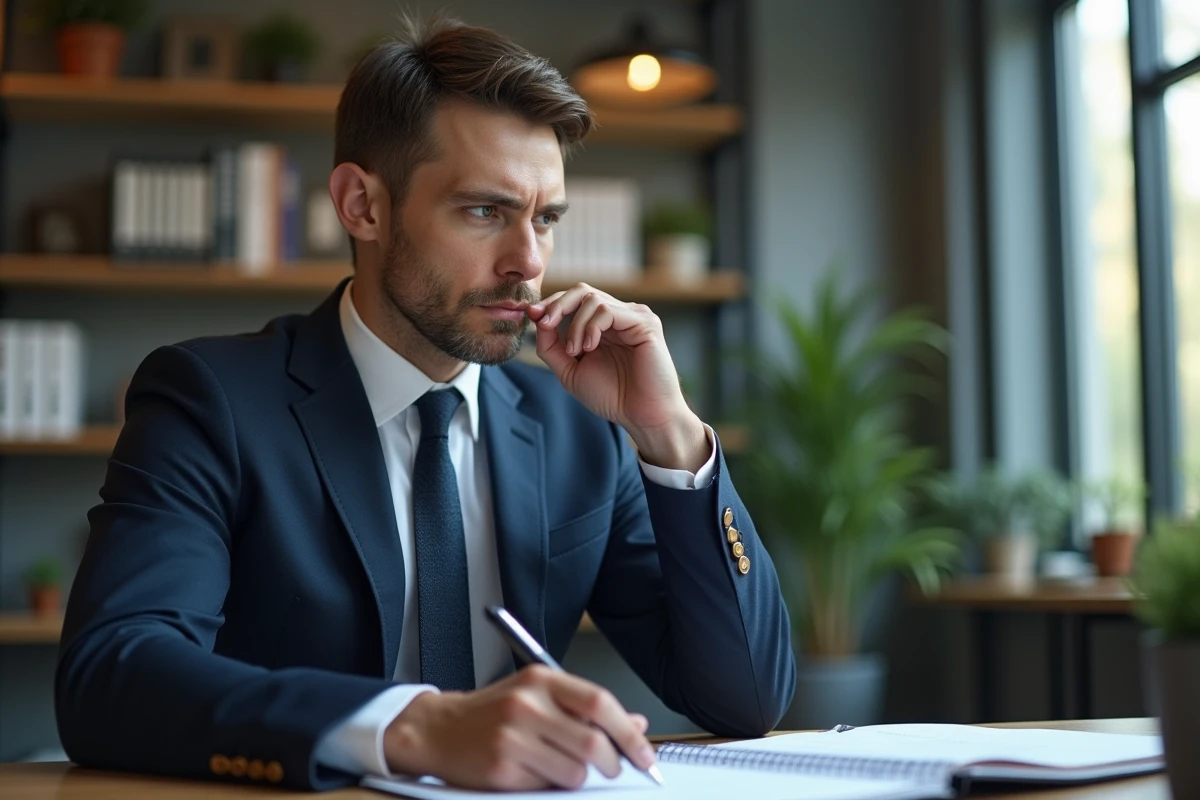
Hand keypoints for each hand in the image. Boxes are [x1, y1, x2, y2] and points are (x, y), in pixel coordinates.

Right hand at [383, 665, 654, 789]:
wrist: (438, 729)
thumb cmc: (493, 711)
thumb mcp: (539, 695)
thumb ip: (586, 708)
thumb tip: (635, 722)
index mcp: (541, 680)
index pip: (600, 703)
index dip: (629, 732)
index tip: (644, 754)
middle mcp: (527, 704)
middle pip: (593, 742)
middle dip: (612, 763)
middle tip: (611, 768)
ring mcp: (512, 737)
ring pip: (575, 772)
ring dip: (579, 778)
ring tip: (560, 767)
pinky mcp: (501, 769)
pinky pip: (547, 787)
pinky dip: (551, 786)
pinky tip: (535, 772)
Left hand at [527, 284, 707, 470]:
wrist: (641, 416)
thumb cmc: (612, 396)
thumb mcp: (570, 370)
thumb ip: (551, 346)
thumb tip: (536, 319)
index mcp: (603, 326)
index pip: (574, 300)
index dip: (551, 304)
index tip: (532, 315)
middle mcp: (619, 316)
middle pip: (582, 290)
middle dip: (557, 304)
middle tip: (544, 323)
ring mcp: (633, 316)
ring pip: (592, 299)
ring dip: (575, 325)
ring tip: (576, 352)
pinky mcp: (645, 322)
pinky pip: (608, 311)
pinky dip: (591, 327)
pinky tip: (590, 347)